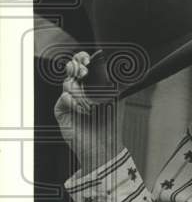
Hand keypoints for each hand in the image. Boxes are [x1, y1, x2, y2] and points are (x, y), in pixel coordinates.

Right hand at [54, 51, 123, 172]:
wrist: (104, 143)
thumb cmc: (112, 121)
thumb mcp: (117, 96)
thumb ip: (113, 79)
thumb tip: (119, 63)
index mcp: (92, 83)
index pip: (83, 64)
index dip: (82, 58)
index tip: (87, 59)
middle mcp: (80, 89)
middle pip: (71, 69)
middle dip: (76, 67)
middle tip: (84, 73)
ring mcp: (69, 99)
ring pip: (68, 83)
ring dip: (80, 91)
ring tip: (90, 104)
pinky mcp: (61, 111)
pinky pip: (63, 98)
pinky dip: (73, 102)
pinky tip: (83, 111)